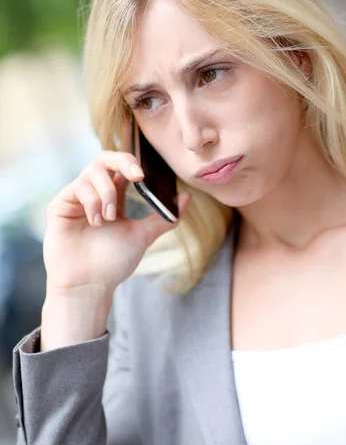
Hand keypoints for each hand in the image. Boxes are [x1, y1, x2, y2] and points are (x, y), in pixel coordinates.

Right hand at [43, 149, 189, 295]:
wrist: (89, 285)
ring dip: (107, 193)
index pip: (120, 167)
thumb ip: (164, 217)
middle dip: (122, 161)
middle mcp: (93, 194)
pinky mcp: (59, 205)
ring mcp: (75, 198)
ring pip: (92, 171)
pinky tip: (95, 223)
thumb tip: (186, 197)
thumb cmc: (113, 263)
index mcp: (113, 197)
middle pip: (103, 159)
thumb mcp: (143, 236)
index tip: (143, 176)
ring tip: (109, 218)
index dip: (131, 163)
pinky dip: (92, 202)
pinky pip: (78, 186)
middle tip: (136, 176)